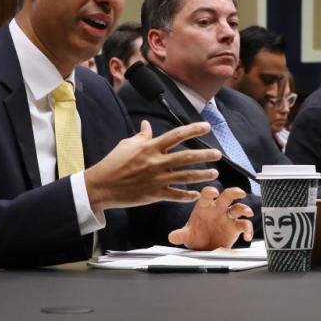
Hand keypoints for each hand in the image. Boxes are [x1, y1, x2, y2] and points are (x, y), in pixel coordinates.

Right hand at [85, 120, 221, 210]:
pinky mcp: (154, 194)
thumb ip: (142, 135)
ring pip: (185, 177)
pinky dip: (188, 195)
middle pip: (186, 157)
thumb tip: (147, 124)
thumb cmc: (113, 163)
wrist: (102, 186)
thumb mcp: (127, 144)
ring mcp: (157, 179)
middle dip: (205, 155)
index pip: (176, 135)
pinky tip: (198, 194)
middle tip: (218, 154)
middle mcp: (156, 162)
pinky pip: (176, 195)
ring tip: (215, 173)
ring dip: (202, 175)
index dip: (193, 130)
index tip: (207, 127)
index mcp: (151, 147)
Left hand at [168, 186, 253, 250]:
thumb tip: (172, 236)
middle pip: (227, 195)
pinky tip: (247, 237)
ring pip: (239, 207)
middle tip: (240, 193)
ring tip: (248, 213)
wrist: (203, 247)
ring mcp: (228, 217)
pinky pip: (244, 225)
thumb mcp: (187, 236)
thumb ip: (180, 235)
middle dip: (234, 192)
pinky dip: (248, 230)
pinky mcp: (235, 227)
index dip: (211, 192)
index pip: (207, 194)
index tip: (214, 193)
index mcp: (205, 206)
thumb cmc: (195, 236)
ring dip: (245, 208)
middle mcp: (218, 209)